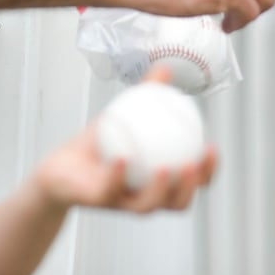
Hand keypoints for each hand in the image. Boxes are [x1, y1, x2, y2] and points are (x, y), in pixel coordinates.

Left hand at [33, 67, 215, 212]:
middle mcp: (145, 197)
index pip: (193, 183)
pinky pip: (109, 192)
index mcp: (159, 181)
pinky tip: (123, 156)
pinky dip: (117, 176)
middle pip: (177, 204)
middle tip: (191, 164)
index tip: (211, 147)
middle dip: (190, 188)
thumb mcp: (127, 114)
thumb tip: (166, 67)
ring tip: (165, 169)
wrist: (63, 163)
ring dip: (160, 191)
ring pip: (147, 207)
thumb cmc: (101, 142)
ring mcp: (121, 203)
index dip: (208, 172)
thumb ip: (148, 93)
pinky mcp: (96, 201)